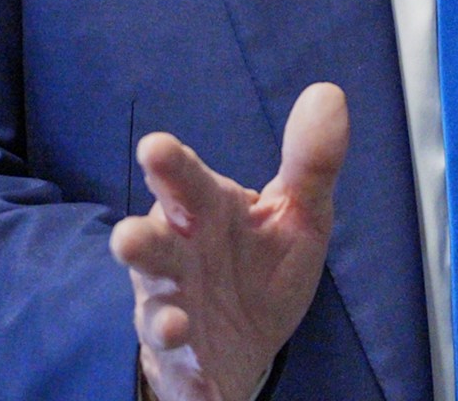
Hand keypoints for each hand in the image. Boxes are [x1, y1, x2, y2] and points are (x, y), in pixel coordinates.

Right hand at [111, 82, 349, 400]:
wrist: (245, 346)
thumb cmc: (260, 267)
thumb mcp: (298, 216)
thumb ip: (310, 162)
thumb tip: (329, 94)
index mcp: (205, 213)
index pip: (185, 183)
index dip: (170, 166)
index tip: (156, 147)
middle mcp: (178, 257)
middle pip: (152, 243)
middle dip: (139, 240)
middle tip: (127, 236)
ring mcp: (172, 307)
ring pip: (155, 305)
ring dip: (158, 311)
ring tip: (168, 315)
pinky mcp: (180, 358)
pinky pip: (176, 361)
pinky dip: (182, 363)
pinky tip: (189, 350)